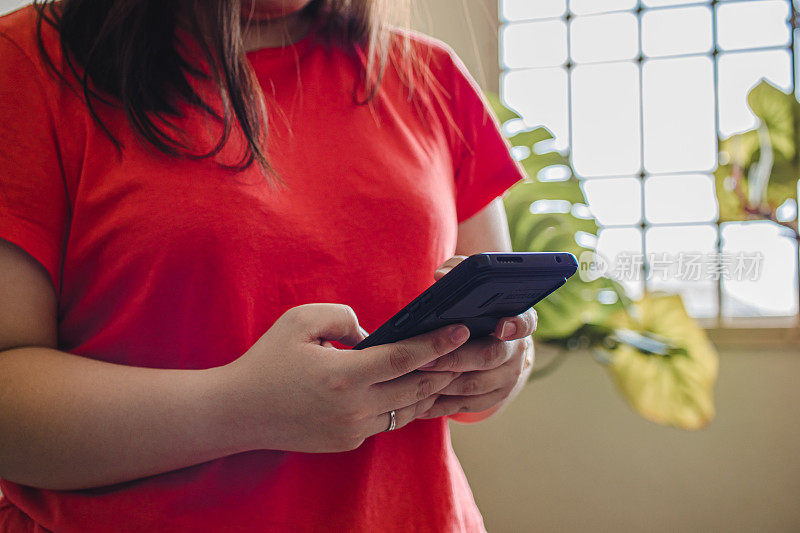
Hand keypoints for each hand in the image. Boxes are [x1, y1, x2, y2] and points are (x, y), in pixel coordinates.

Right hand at [222, 303, 470, 452]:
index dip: (436, 343)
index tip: (460, 330)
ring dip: (430, 389)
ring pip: (407, 409)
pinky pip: (387, 422)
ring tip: (449, 368)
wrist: (238, 412)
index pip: (404, 358)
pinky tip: (415, 389)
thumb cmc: (267, 360)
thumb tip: (373, 334)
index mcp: (344, 376)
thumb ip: (343, 318)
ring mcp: (352, 430)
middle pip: (416, 387)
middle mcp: (354, 409)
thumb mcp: (300, 321)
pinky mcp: (347, 442)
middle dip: (446, 367)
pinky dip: (404, 405)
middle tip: (468, 349)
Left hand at [417, 255, 536, 421]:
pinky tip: (419, 402)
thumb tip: (442, 274)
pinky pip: (468, 405)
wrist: (489, 338)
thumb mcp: (472, 285)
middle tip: (424, 360)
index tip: (501, 325)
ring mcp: (508, 377)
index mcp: (518, 319)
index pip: (524, 321)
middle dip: (455, 358)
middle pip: (489, 357)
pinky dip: (443, 404)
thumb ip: (459, 270)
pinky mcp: (494, 397)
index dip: (515, 324)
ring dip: (443, 384)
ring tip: (414, 379)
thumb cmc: (475, 307)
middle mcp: (517, 351)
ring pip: (475, 385)